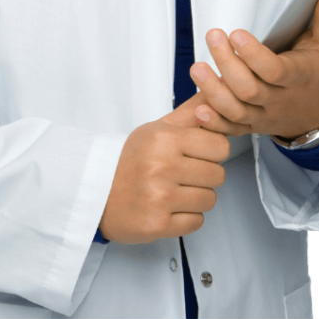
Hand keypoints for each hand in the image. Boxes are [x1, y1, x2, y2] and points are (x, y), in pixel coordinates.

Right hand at [98, 110, 229, 243]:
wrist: (98, 191)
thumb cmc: (130, 159)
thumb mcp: (156, 129)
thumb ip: (189, 113)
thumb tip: (213, 94)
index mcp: (164, 139)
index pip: (220, 146)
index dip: (213, 151)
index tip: (200, 153)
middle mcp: (162, 166)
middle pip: (218, 175)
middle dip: (205, 175)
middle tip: (185, 174)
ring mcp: (160, 197)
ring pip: (209, 199)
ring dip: (197, 197)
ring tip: (176, 190)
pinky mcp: (158, 224)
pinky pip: (197, 221)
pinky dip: (187, 217)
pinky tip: (170, 207)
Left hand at [183, 0, 318, 139]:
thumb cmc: (318, 75)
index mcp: (297, 78)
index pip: (274, 70)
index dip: (253, 55)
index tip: (236, 33)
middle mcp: (278, 99)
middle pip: (249, 89)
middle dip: (227, 64)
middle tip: (213, 36)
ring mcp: (263, 115)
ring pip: (236, 111)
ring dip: (213, 91)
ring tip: (197, 68)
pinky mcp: (251, 126)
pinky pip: (230, 129)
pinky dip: (214, 123)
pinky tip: (198, 109)